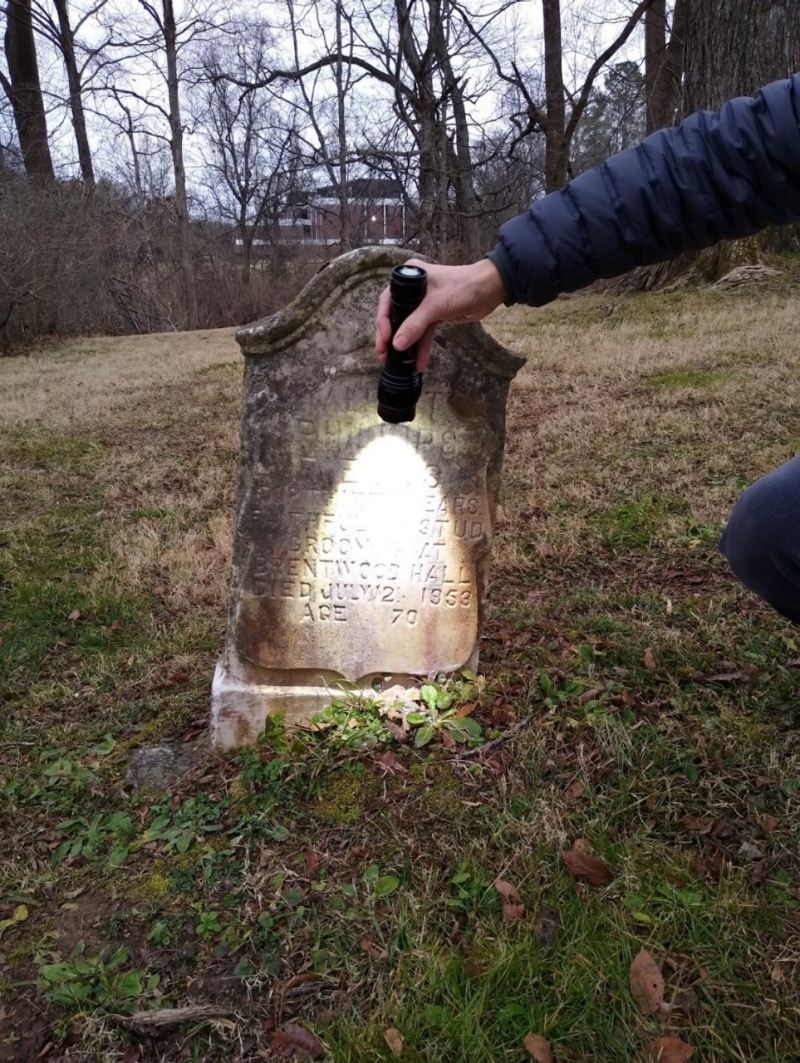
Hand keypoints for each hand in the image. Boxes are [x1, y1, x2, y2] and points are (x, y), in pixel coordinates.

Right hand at [374, 257, 506, 370]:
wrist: (489, 289)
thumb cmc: (461, 287)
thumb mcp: (435, 306)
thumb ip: (415, 325)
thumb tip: (396, 345)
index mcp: (408, 277)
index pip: (387, 301)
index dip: (383, 322)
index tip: (384, 340)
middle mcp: (413, 289)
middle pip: (396, 315)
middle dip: (391, 337)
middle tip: (383, 355)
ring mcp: (424, 303)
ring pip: (409, 327)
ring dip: (405, 346)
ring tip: (396, 363)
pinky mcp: (435, 315)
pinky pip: (424, 333)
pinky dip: (421, 346)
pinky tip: (418, 363)